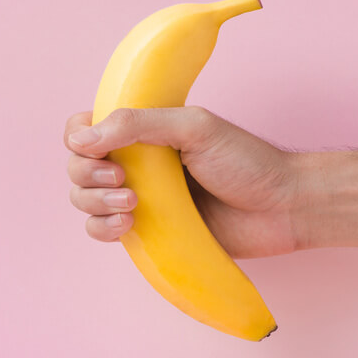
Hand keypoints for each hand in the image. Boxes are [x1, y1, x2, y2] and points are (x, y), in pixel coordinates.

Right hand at [64, 106, 300, 258]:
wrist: (280, 209)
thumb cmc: (244, 161)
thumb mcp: (193, 127)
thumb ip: (138, 124)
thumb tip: (83, 138)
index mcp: (141, 131)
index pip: (84, 128)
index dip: (79, 138)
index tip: (96, 147)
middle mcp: (134, 164)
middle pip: (77, 167)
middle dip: (87, 174)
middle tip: (124, 179)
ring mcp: (138, 199)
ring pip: (83, 200)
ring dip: (94, 201)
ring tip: (132, 204)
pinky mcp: (146, 232)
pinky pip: (101, 231)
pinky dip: (102, 229)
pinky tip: (128, 226)